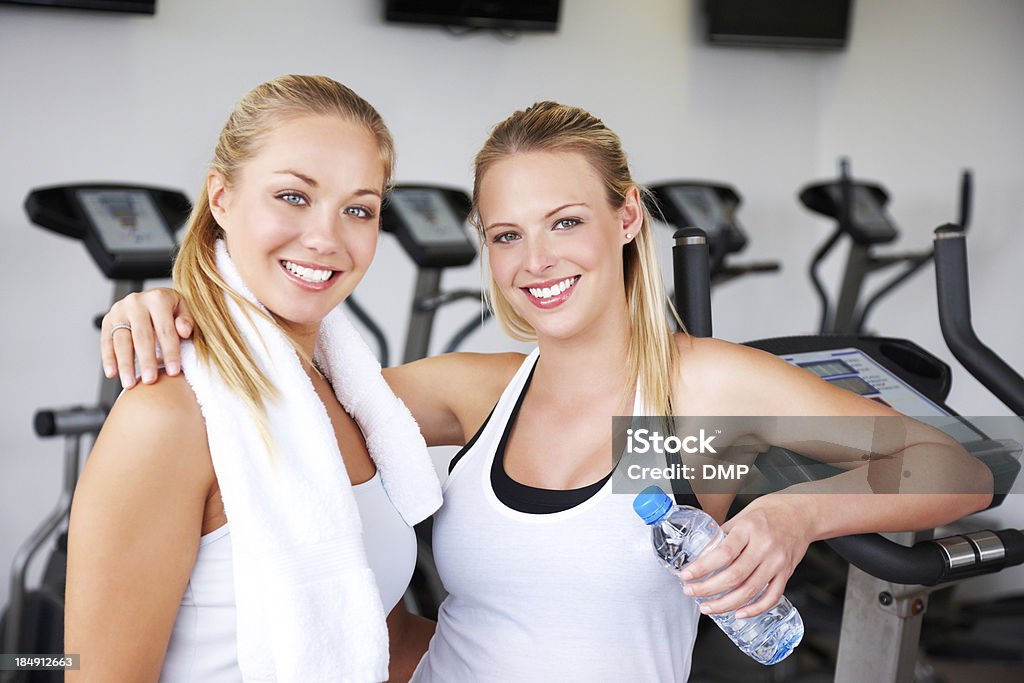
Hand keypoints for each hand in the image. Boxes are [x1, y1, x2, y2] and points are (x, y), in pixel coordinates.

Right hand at [100, 289, 191, 388]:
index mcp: (158, 298)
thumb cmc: (172, 310)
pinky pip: (106, 341)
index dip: (170, 352)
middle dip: (146, 360)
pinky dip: (108, 359)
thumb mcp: (184, 310)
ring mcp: (119, 310)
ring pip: (121, 340)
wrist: (153, 300)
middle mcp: (136, 302)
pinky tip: (112, 374)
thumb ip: (186, 321)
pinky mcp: (107, 320)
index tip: (173, 372)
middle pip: (142, 336)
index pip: (165, 329)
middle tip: (150, 381)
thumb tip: (184, 331)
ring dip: (125, 364)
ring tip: (130, 384)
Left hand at [679, 496, 810, 617]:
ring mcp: (778, 562)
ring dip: (725, 604)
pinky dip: (755, 609)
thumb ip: (724, 535)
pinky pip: (771, 596)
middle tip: (690, 592)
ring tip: (708, 607)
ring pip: (750, 591)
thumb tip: (703, 553)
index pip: (723, 553)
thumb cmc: (770, 511)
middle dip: (708, 589)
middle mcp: (765, 546)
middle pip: (734, 576)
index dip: (702, 568)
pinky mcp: (787, 573)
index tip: (686, 575)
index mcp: (750, 529)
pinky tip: (738, 613)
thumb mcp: (742, 515)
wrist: (802, 514)